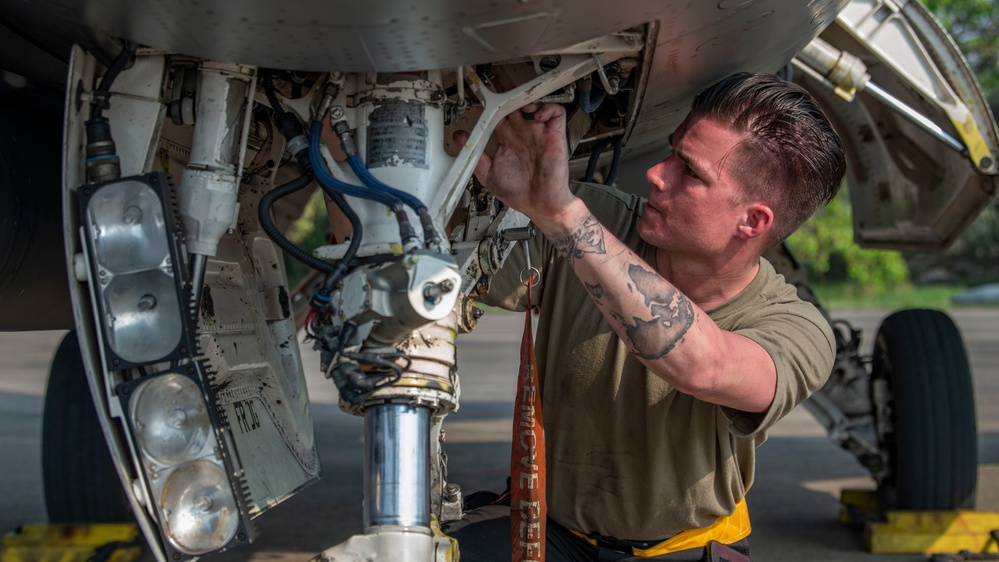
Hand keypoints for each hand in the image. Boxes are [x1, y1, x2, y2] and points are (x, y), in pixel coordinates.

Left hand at [455, 104, 577, 226]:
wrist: (541, 206)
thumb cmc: (520, 193)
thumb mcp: (488, 175)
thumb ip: (475, 156)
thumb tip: (460, 138)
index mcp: (507, 141)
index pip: (496, 115)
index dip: (488, 106)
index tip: (477, 97)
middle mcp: (522, 134)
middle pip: (513, 104)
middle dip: (505, 93)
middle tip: (494, 84)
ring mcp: (539, 133)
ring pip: (533, 103)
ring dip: (525, 98)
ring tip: (515, 102)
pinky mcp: (554, 135)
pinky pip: (556, 113)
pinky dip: (547, 108)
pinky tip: (536, 115)